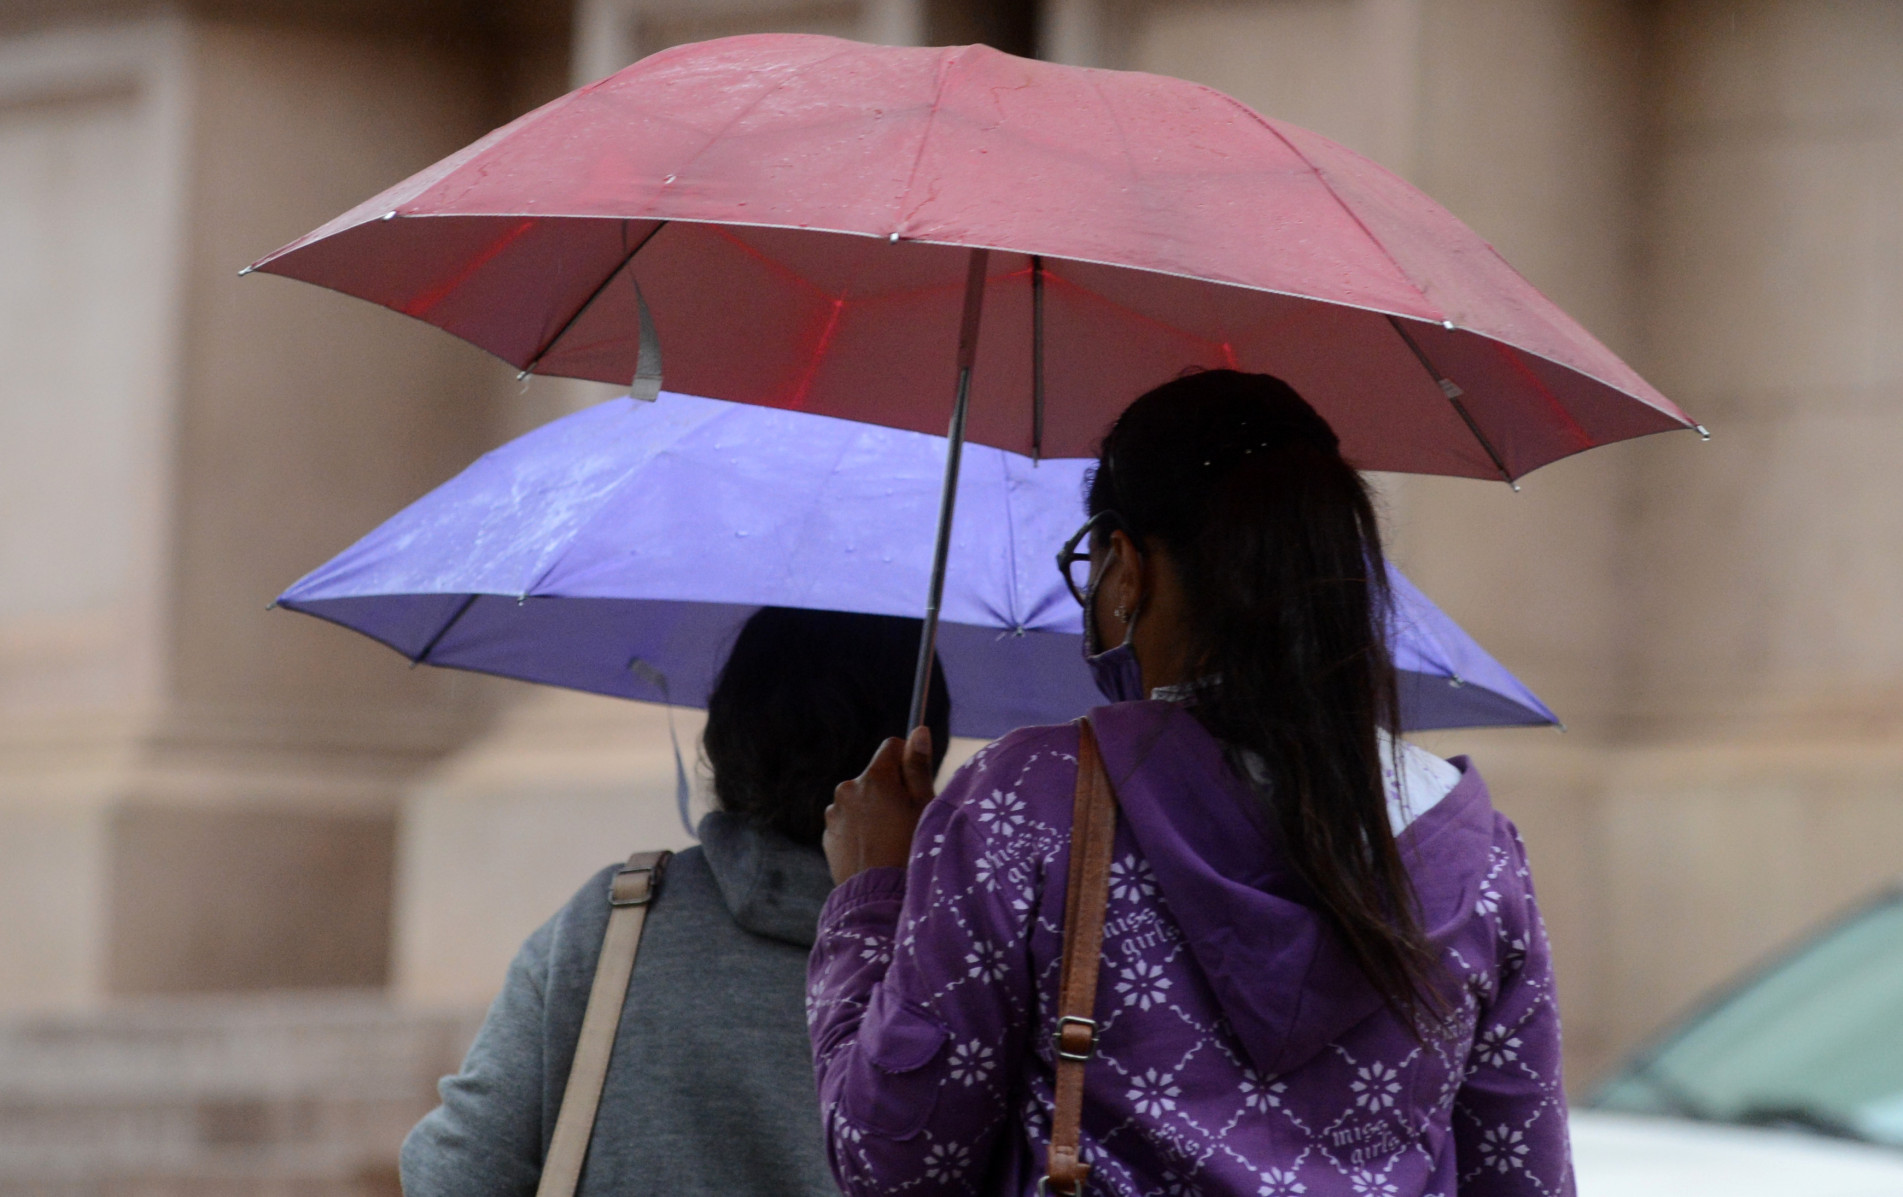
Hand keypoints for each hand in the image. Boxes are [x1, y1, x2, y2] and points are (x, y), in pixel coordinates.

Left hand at [824, 725, 937, 883]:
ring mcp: (834, 812)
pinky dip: (859, 829)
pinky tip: (873, 850)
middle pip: (875, 775)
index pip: (892, 746)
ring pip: (860, 800)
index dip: (907, 762)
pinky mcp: (828, 834)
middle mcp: (848, 788)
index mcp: (874, 777)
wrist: (877, 896)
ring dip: (873, 810)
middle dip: (889, 789)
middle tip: (905, 819)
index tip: (914, 784)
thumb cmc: (909, 849)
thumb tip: (919, 730)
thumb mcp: (923, 806)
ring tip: (889, 839)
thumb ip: (918, 766)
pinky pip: (848, 821)